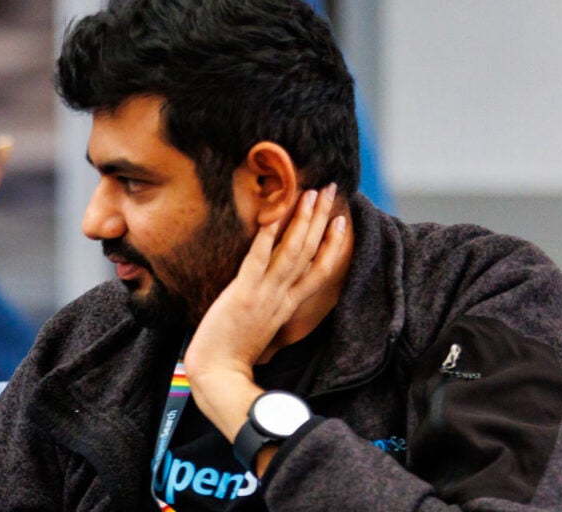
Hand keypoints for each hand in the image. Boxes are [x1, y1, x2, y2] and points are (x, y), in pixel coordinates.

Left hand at [185, 184, 351, 454]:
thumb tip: (274, 297)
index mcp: (290, 307)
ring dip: (301, 221)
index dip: (334, 244)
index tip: (342, 220)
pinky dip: (266, 239)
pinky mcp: (242, 294)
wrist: (218, 374)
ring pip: (291, 252)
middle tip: (329, 188)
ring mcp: (264, 295)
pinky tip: (272, 217)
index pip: (321, 271)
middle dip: (320, 218)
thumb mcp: (263, 328)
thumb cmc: (234, 354)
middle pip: (309, 252)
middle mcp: (283, 298)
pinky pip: (257, 261)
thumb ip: (272, 310)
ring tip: (309, 193)